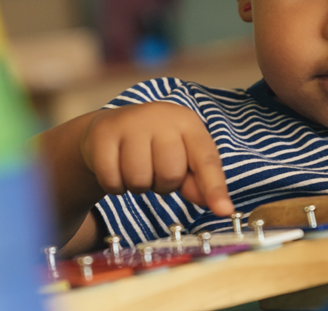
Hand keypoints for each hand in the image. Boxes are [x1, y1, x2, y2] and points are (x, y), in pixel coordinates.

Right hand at [80, 102, 235, 216]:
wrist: (110, 129)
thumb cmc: (154, 146)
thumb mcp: (182, 158)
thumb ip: (200, 182)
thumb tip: (218, 206)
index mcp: (187, 124)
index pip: (206, 160)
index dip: (215, 188)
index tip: (224, 211)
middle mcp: (160, 117)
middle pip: (170, 174)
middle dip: (162, 184)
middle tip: (154, 171)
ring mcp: (129, 123)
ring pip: (139, 179)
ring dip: (137, 186)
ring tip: (135, 168)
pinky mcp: (103, 135)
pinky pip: (112, 180)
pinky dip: (114, 185)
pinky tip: (116, 168)